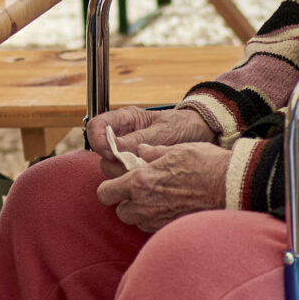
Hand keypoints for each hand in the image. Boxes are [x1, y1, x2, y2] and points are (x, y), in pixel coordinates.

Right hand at [88, 105, 212, 178]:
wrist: (202, 134)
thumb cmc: (184, 126)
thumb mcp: (163, 131)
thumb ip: (139, 139)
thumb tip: (115, 149)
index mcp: (125, 119)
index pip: (96, 127)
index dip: (98, 141)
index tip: (112, 152)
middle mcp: (122, 135)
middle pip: (101, 152)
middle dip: (113, 162)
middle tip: (133, 167)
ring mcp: (128, 151)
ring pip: (111, 167)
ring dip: (124, 173)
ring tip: (145, 172)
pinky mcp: (135, 166)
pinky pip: (125, 175)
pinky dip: (134, 179)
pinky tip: (149, 178)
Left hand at [93, 141, 230, 231]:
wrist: (230, 185)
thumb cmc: (205, 164)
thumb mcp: (177, 149)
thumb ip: (154, 152)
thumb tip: (142, 150)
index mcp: (140, 181)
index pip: (105, 193)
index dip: (109, 188)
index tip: (117, 184)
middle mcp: (144, 204)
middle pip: (120, 211)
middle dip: (126, 202)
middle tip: (139, 191)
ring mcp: (158, 219)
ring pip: (136, 222)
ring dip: (141, 213)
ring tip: (156, 199)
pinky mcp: (171, 227)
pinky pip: (154, 228)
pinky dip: (156, 220)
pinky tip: (169, 207)